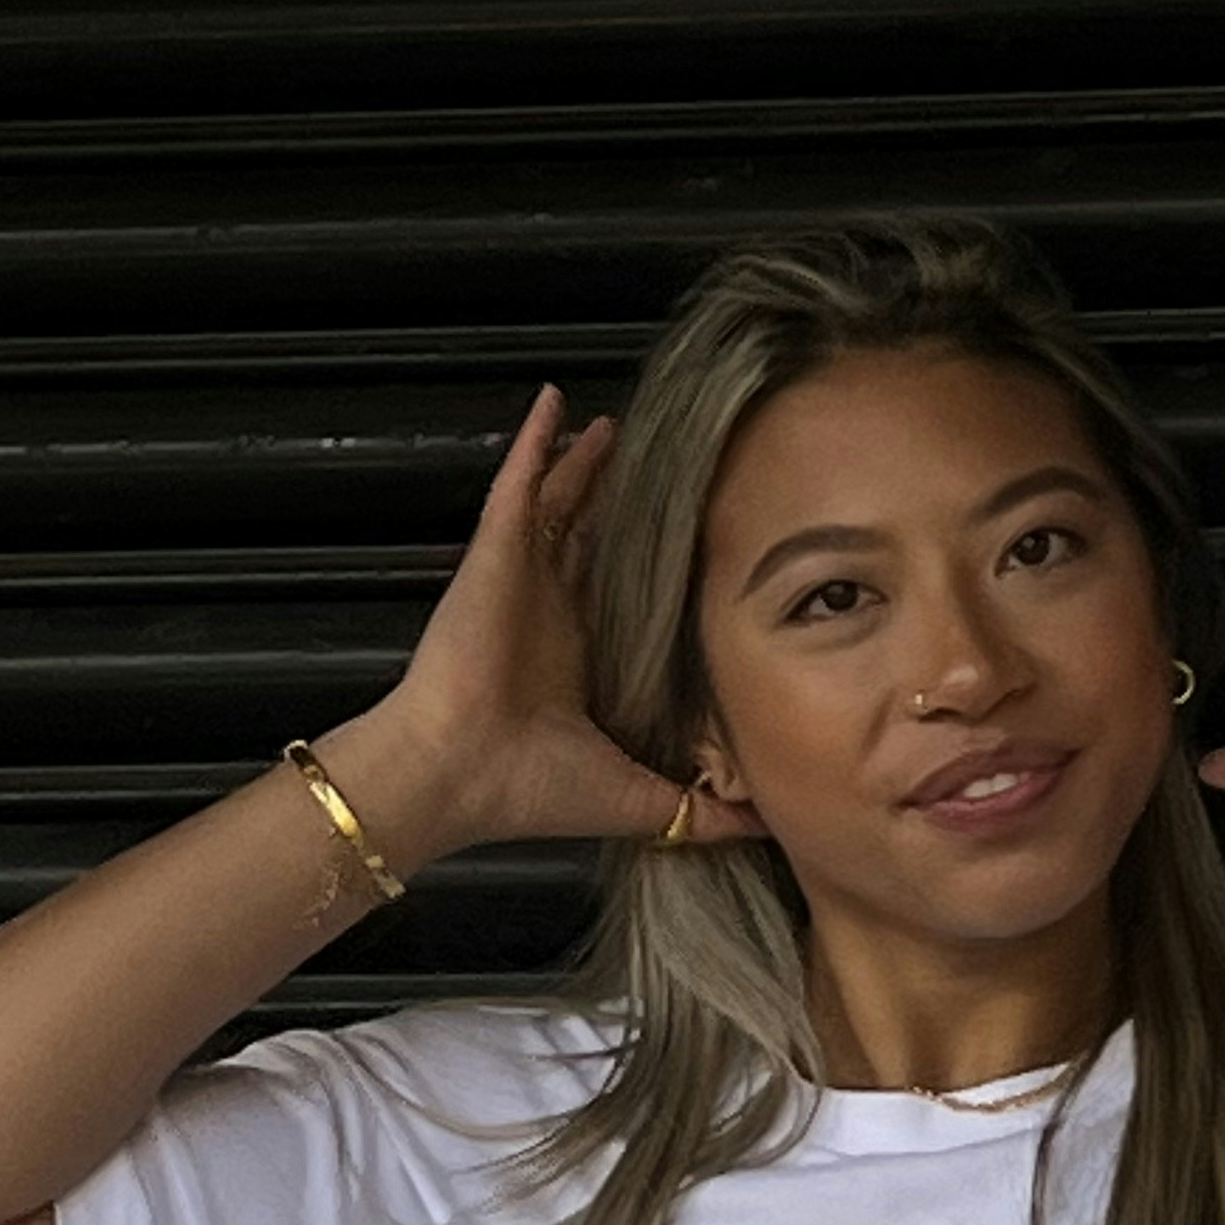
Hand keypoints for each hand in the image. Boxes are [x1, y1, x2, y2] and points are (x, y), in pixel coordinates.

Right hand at [331, 385, 757, 861]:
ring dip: (585, 465)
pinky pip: (517, 484)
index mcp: (579, 660)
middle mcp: (551, 612)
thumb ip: (702, 807)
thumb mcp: (639, 798)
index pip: (621, 598)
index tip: (694, 540)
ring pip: (560, 502)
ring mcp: (521, 578)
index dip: (653, 568)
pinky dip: (534, 443)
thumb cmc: (529, 789)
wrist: (459, 774)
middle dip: (620, 505)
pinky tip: (553, 403)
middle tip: (660, 465)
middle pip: (591, 540)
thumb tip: (766, 820)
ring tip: (615, 426)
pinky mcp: (497, 556)